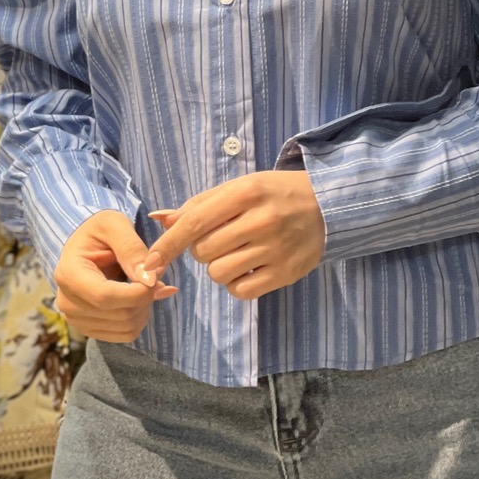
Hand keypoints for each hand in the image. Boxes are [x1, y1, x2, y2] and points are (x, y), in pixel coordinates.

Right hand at [54, 210, 177, 341]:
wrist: (86, 245)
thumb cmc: (100, 230)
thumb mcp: (115, 224)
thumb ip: (132, 248)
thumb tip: (149, 279)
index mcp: (68, 274)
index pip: (105, 296)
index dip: (138, 293)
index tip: (158, 277)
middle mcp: (67, 302)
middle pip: (119, 315)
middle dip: (146, 297)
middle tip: (156, 275)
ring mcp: (76, 319)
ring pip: (126, 328)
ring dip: (146, 307)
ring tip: (145, 283)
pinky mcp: (90, 328)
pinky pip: (125, 334)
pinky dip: (140, 317)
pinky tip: (140, 297)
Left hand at [145, 171, 324, 300]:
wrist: (330, 205)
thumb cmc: (276, 194)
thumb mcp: (241, 188)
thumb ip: (200, 204)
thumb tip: (160, 219)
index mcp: (247, 193)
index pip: (195, 222)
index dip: (167, 245)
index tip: (149, 263)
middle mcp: (262, 220)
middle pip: (203, 251)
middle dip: (203, 249)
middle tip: (223, 238)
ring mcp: (276, 249)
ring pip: (218, 273)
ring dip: (218, 267)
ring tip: (238, 252)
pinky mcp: (287, 272)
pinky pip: (240, 290)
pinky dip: (236, 283)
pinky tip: (248, 267)